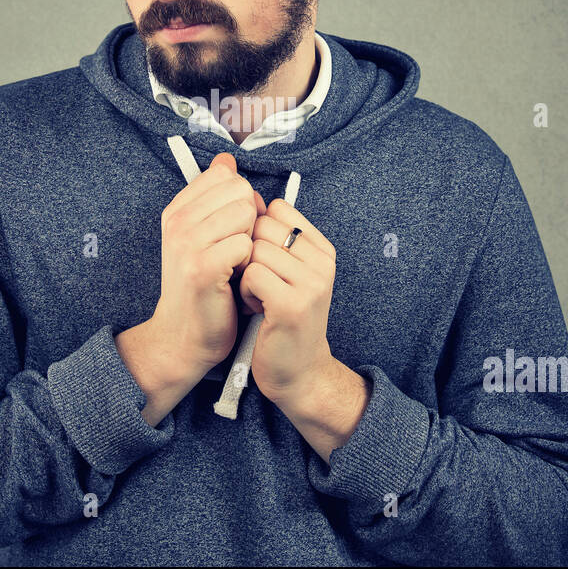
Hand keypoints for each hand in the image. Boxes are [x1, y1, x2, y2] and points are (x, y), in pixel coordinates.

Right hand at [151, 152, 265, 375]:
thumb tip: (226, 159)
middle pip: (240, 191)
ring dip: (250, 242)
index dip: (239, 201)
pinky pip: (246, 245)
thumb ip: (217, 197)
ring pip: (246, 214)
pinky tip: (236, 280)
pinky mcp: (201, 268)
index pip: (224, 175)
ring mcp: (186, 244)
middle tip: (234, 251)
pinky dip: (249, 264)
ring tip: (235, 265)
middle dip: (248, 220)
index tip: (228, 230)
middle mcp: (177, 222)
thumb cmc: (204, 285)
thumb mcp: (205, 234)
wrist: (185, 336)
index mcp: (177, 209)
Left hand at [238, 198, 336, 402]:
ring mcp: (312, 283)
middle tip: (259, 283)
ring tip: (258, 297)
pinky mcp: (294, 305)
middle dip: (248, 253)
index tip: (265, 261)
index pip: (278, 209)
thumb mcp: (286, 271)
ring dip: (245, 274)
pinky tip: (255, 308)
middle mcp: (323, 262)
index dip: (257, 231)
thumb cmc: (282, 317)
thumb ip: (274, 237)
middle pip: (262, 227)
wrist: (297, 370)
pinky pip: (252, 275)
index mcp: (322, 248)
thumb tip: (247, 197)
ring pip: (254, 250)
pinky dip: (244, 292)